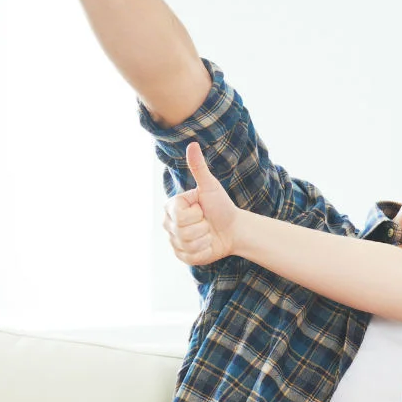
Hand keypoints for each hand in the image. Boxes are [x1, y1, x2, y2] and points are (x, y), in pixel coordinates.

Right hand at [165, 142, 239, 265]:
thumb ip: (198, 167)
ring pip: (188, 245)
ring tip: (208, 232)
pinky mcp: (182, 256)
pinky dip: (205, 251)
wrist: (233, 228)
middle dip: (202, 226)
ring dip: (205, 239)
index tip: (202, 208)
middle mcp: (168, 224)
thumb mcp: (210, 186)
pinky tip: (208, 244)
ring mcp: (174, 242)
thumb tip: (192, 144)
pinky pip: (191, 257)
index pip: (180, 216)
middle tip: (206, 221)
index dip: (197, 213)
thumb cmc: (221, 205)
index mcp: (171, 207)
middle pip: (183, 232)